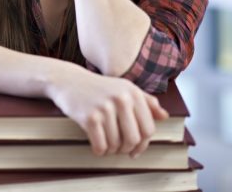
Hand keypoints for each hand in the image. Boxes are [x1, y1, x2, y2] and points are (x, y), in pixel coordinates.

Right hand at [45, 66, 168, 157]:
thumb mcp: (123, 88)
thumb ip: (145, 100)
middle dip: (126, 149)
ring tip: (106, 145)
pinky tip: (96, 146)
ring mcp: (105, 108)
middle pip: (134, 139)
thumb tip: (164, 116)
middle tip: (119, 149)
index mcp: (133, 92)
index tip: (135, 149)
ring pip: (116, 144)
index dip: (143, 144)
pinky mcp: (89, 117)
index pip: (148, 129)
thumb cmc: (97, 87)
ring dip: (111, 150)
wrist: (67, 80)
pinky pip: (100, 145)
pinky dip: (99, 151)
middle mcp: (121, 99)